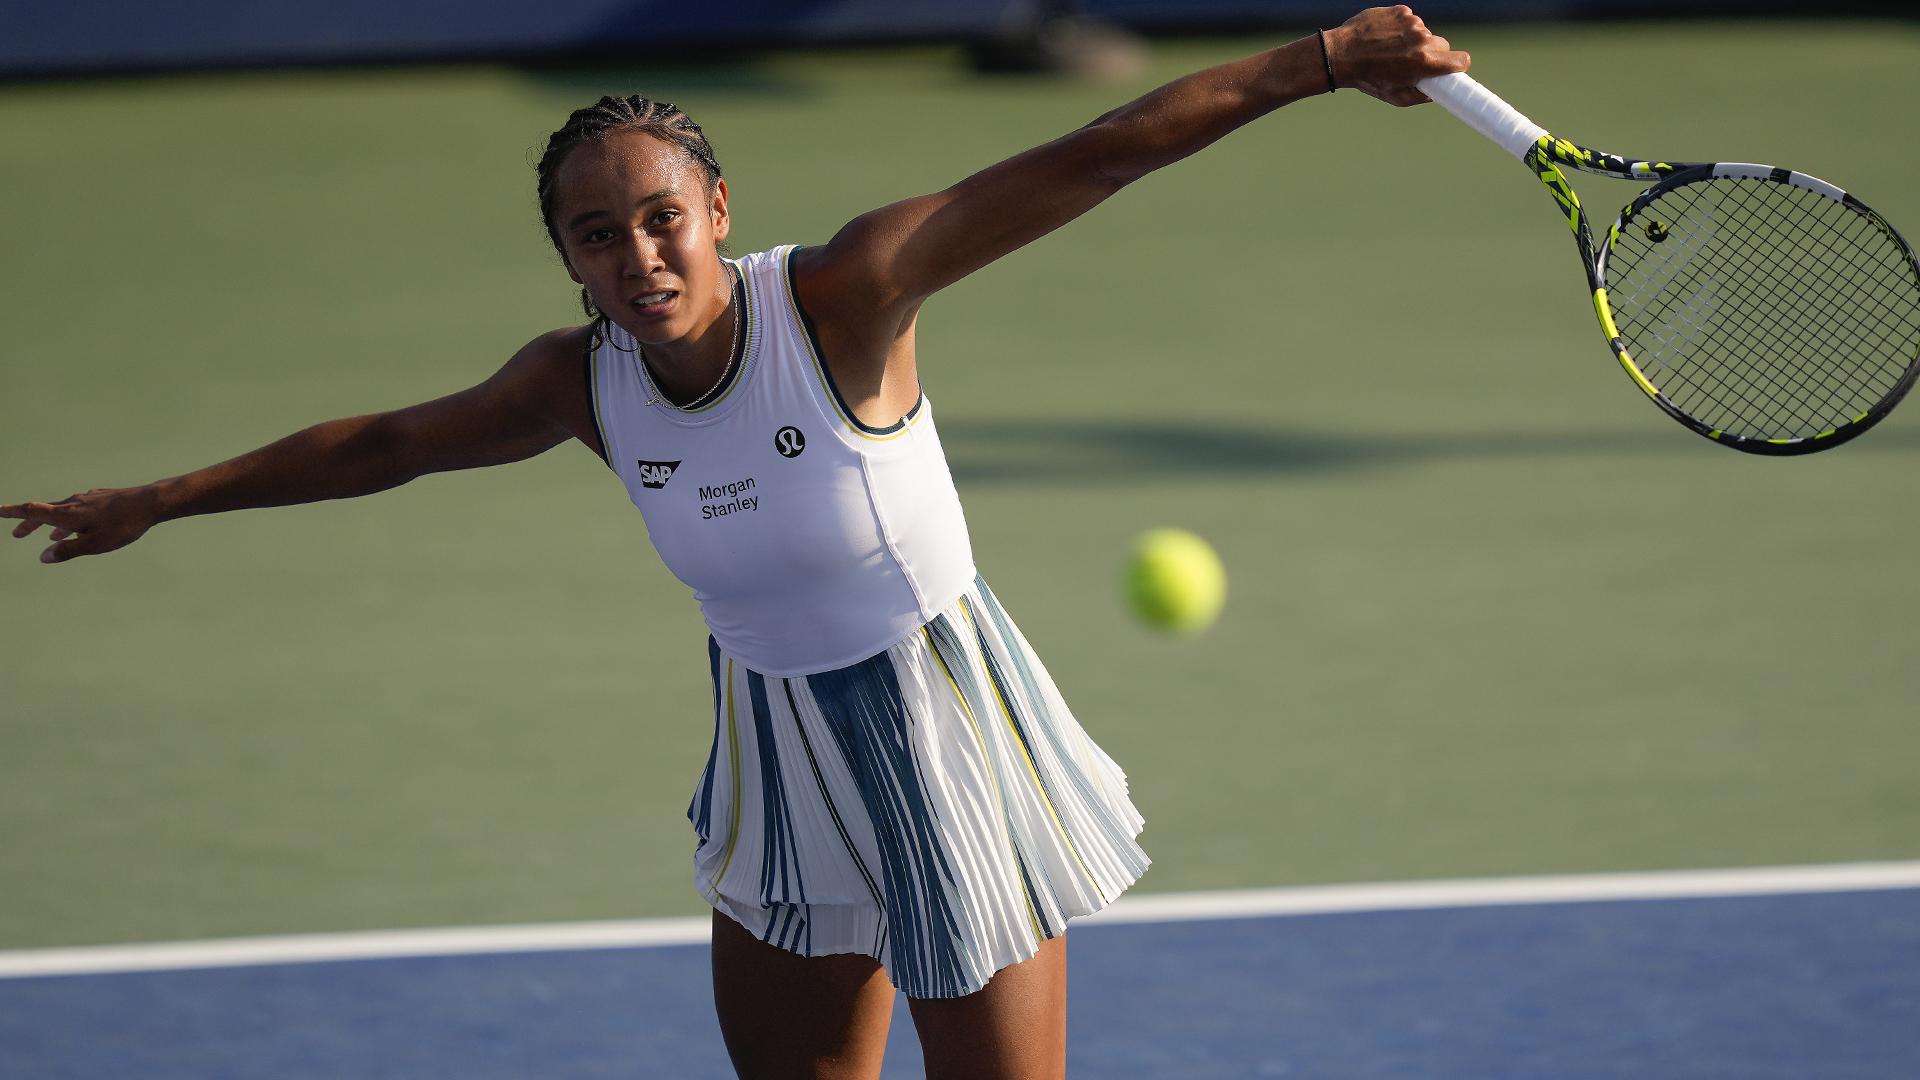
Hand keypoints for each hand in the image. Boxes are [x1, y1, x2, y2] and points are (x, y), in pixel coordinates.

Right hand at [2, 486, 162, 563]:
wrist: (151, 502)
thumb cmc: (123, 525)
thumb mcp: (95, 544)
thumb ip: (69, 551)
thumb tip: (43, 557)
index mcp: (67, 514)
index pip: (33, 510)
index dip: (13, 512)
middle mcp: (74, 503)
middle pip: (45, 512)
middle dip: (29, 523)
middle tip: (16, 534)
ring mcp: (88, 499)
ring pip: (64, 511)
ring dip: (53, 524)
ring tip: (49, 537)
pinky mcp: (102, 498)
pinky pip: (80, 510)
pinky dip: (72, 520)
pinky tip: (79, 528)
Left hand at [1324, 6, 1470, 106]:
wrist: (1340, 54)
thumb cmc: (1368, 79)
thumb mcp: (1396, 97)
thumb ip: (1423, 96)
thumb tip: (1438, 91)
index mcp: (1424, 62)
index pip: (1461, 60)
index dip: (1457, 65)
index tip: (1451, 68)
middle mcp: (1421, 39)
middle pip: (1443, 45)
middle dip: (1432, 54)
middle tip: (1411, 63)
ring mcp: (1411, 22)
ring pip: (1424, 33)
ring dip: (1413, 41)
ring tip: (1390, 50)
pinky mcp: (1400, 10)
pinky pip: (1409, 21)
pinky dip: (1401, 29)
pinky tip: (1385, 37)